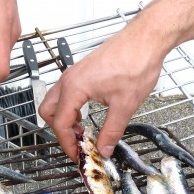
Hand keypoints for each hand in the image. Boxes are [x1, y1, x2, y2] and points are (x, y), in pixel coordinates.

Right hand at [39, 22, 163, 161]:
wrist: (146, 37)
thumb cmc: (136, 62)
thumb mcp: (125, 105)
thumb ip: (111, 131)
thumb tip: (103, 149)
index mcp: (74, 88)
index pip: (60, 123)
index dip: (68, 144)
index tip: (78, 155)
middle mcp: (69, 80)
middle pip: (48, 112)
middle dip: (59, 131)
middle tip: (77, 143)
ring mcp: (73, 74)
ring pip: (54, 102)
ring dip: (63, 119)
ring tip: (82, 131)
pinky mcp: (81, 72)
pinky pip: (65, 94)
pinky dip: (70, 108)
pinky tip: (86, 114)